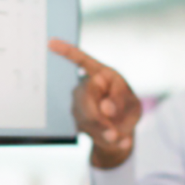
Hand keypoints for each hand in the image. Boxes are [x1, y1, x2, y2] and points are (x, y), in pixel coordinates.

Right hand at [49, 39, 141, 169]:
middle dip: (100, 116)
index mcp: (101, 74)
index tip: (51, 42)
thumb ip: (121, 101)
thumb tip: (105, 108)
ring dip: (105, 129)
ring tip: (119, 136)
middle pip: (85, 96)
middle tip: (115, 131)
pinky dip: (108, 138)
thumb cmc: (127, 110)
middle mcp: (86, 87)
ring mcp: (79, 105)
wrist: (121, 134)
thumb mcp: (133, 103)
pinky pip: (92, 131)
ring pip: (87, 117)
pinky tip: (122, 142)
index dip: (66, 51)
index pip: (82, 61)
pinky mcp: (78, 121)